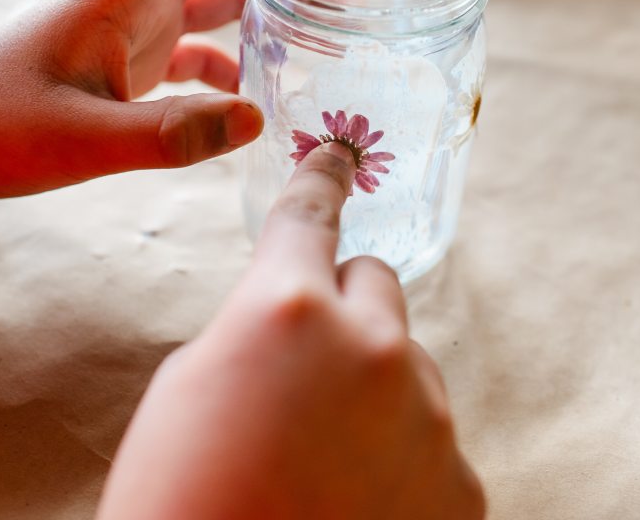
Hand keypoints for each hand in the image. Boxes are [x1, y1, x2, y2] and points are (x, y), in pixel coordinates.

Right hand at [96, 142, 485, 518]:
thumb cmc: (179, 501)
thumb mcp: (192, 388)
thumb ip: (257, 329)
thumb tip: (299, 321)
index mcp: (288, 309)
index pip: (311, 214)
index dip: (321, 178)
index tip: (339, 154)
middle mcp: (373, 346)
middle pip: (376, 282)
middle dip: (343, 306)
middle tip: (304, 366)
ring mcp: (427, 416)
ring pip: (405, 364)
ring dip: (372, 388)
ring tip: (322, 459)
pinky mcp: (459, 482)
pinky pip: (429, 436)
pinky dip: (400, 454)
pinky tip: (356, 501)